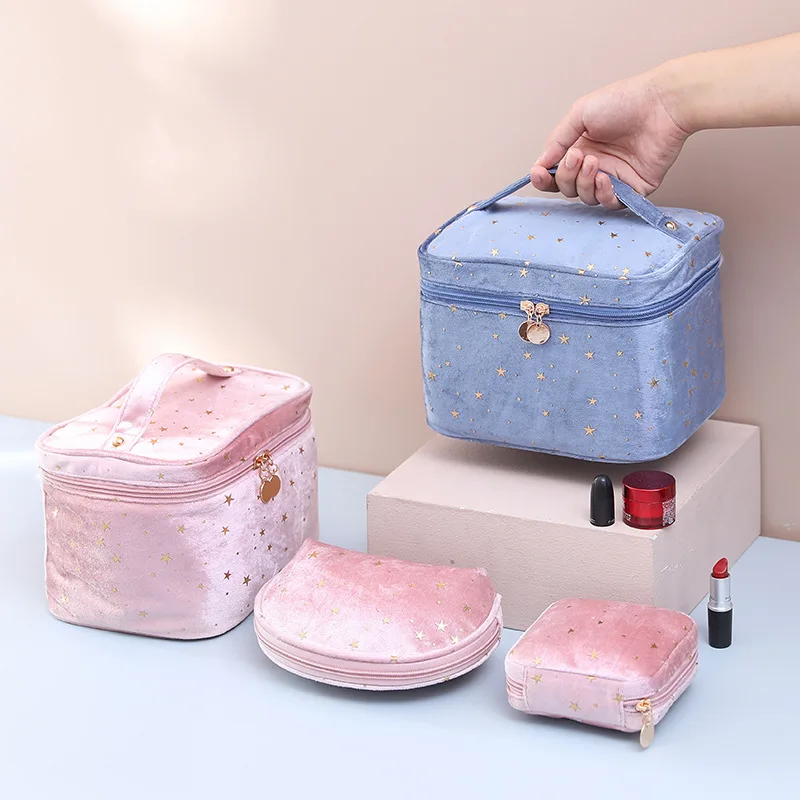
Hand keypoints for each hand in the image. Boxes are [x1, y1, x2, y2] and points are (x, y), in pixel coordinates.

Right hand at [531, 70, 690, 207]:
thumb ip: (557, 141)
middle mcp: (595, 165)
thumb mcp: (580, 113)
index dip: (544, 178)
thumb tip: (540, 164)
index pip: (555, 174)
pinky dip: (603, 195)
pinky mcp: (633, 189)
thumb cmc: (624, 101)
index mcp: (580, 148)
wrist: (662, 104)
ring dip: (584, 184)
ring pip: (586, 198)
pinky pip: (611, 204)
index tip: (538, 173)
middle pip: (568, 188)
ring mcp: (614, 178)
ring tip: (594, 162)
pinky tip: (605, 178)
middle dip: (567, 176)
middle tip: (578, 157)